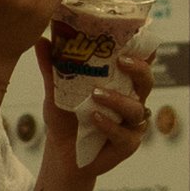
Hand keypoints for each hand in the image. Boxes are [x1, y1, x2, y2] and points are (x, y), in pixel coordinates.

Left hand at [43, 44, 150, 180]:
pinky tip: (95, 119)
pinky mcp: (128, 144)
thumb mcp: (56, 91)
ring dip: (117, 99)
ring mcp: (131, 123)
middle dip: (139, 68)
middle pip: (146, 81)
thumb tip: (42, 42)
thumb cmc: (64, 118)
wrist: (61, 153)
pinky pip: (124, 134)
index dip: (143, 49)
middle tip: (120, 61)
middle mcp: (131, 100)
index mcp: (120, 83)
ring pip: (136, 108)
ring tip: (96, 95)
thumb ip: (52, 68)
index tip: (136, 37)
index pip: (139, 62)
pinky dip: (109, 125)